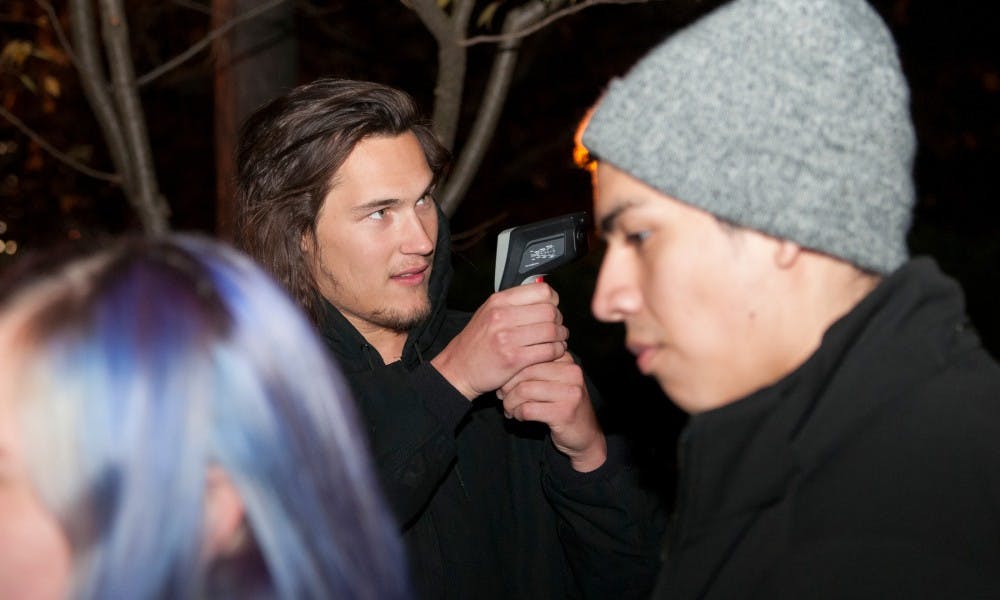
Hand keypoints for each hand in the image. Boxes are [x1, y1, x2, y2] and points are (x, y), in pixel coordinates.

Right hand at [431, 281, 567, 399]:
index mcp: (499, 301)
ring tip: (557, 341)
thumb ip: (514, 303)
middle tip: (557, 328)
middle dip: (559, 321)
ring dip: (560, 338)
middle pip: (550, 311)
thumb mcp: (489, 312)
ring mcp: (507, 338)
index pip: (542, 291)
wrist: (458, 369)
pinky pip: (548, 351)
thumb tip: (544, 295)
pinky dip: (556, 352)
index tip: (552, 309)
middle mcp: (502, 316)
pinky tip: (552, 353)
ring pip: (552, 331)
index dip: (553, 301)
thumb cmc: (476, 342)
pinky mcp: (514, 359)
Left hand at [498, 353, 606, 471]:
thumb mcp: (553, 381)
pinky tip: (520, 417)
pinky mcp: (565, 412)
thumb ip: (535, 369)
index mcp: (567, 360)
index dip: (511, 370)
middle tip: (502, 397)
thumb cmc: (562, 405)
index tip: (504, 383)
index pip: (530, 355)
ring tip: (510, 409)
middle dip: (507, 387)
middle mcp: (571, 372)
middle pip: (525, 372)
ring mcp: (570, 392)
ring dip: (510, 402)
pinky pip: (528, 409)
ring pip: (524, 390)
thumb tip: (503, 366)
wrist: (585, 435)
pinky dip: (518, 414)